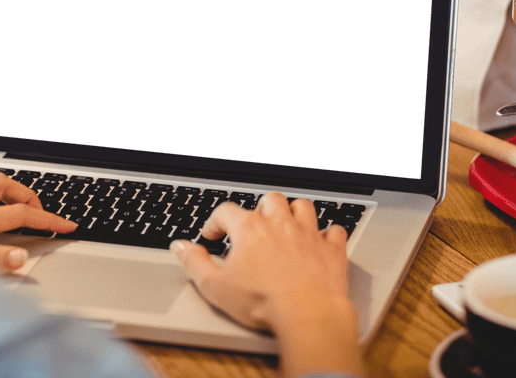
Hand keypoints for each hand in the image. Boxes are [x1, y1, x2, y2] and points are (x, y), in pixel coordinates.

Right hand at [170, 192, 363, 377]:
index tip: (212, 235)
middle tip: (253, 226)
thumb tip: (181, 248)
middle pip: (269, 200)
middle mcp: (280, 224)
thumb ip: (194, 263)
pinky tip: (322, 240)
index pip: (227, 211)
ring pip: (303, 207)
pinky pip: (334, 231)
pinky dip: (328, 233)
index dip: (215, 222)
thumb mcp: (215, 287)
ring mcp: (309, 234)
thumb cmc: (263, 302)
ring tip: (287, 224)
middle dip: (259, 209)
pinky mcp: (332, 250)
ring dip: (294, 212)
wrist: (307, 315)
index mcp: (250, 229)